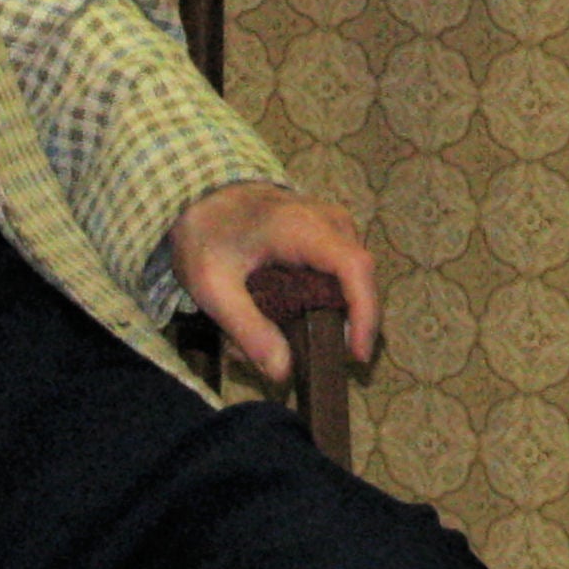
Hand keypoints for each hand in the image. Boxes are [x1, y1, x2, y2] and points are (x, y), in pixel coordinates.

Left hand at [170, 181, 378, 383]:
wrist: (203, 195)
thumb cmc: (207, 234)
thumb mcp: (213, 287)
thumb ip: (247, 329)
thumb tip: (283, 373)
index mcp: (302, 227)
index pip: (354, 268)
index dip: (364, 314)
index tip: (356, 356)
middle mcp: (329, 220)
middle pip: (359, 279)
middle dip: (337, 325)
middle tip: (297, 355)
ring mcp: (333, 223)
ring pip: (351, 279)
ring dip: (325, 314)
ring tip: (277, 332)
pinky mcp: (330, 232)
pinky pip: (340, 273)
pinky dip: (319, 300)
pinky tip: (282, 312)